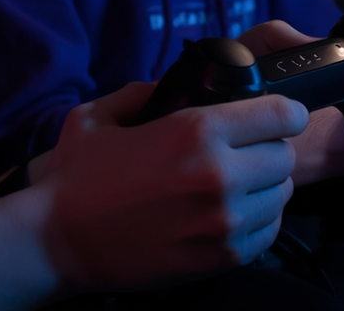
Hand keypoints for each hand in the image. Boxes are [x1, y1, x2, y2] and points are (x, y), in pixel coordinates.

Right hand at [32, 81, 307, 291]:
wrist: (57, 242)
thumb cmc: (77, 177)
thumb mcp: (99, 116)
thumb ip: (144, 92)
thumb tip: (176, 86)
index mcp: (196, 131)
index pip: (282, 114)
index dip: (283, 111)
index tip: (273, 116)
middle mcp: (220, 175)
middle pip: (285, 156)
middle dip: (269, 150)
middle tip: (244, 152)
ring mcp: (225, 221)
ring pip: (282, 196)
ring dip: (264, 187)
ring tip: (233, 186)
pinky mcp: (223, 257)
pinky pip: (269, 232)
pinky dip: (257, 221)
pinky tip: (227, 214)